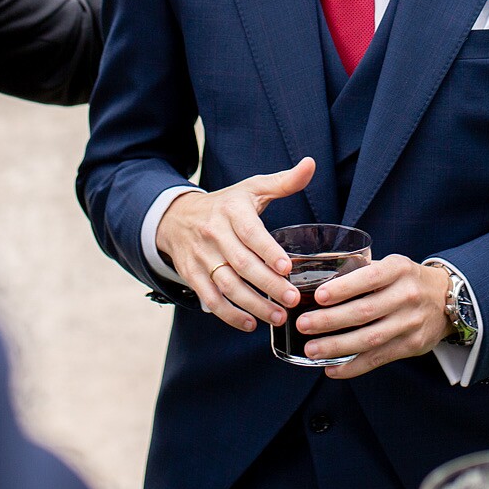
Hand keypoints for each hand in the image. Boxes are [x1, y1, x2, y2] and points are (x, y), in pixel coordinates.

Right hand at [155, 157, 314, 331]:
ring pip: (227, 285)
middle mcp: (214, 233)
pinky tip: (250, 324)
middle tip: (292, 300)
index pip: (251, 233)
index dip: (269, 251)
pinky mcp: (192, 275)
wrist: (177, 217)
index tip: (288, 268)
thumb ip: (283, 182)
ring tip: (278, 317)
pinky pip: (210, 298)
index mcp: (232, 211)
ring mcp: (201, 256)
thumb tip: (311, 164)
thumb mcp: (252, 188)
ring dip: (253, 305)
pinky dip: (229, 314)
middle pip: (242, 264)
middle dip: (268, 285)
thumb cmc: (226, 204)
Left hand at [301, 255, 451, 378]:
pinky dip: (353, 367)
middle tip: (303, 324)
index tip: (318, 296)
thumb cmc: (407, 280)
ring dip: (337, 347)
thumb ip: (363, 271)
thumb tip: (319, 280)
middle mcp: (407, 296)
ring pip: (370, 339)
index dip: (344, 288)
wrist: (447, 299)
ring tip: (312, 350)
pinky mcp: (411, 346)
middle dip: (330, 320)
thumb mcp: (392, 265)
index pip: (369, 278)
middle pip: (365, 312)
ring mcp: (410, 323)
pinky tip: (332, 368)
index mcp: (399, 269)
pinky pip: (378, 359)